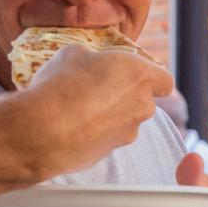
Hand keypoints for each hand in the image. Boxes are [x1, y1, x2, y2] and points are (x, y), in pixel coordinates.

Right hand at [18, 43, 173, 177]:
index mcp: (140, 76)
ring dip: (108, 115)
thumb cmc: (61, 84)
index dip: (152, 77)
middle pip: (142, 100)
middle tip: (96, 88)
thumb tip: (91, 62)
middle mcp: (141, 106)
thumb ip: (93, 58)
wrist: (42, 131)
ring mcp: (127, 133)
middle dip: (124, 95)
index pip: (165, 80)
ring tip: (77, 108)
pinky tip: (70, 126)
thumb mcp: (73, 53)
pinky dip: (94, 133)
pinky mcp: (109, 153)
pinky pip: (106, 138)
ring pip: (124, 121)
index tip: (134, 75)